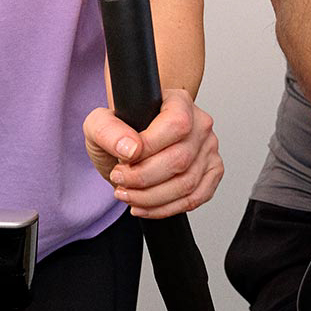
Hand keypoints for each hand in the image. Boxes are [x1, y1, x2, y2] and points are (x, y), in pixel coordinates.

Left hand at [83, 88, 222, 218]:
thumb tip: (131, 149)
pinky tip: (144, 205)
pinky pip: (195, 198)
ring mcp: (208, 149)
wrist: (128, 145)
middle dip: (143, 178)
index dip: (149, 148)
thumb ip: (108, 130)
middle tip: (120, 180)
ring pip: (187, 183)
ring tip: (126, 194)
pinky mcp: (211, 173)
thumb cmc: (118, 131)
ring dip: (151, 197)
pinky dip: (166, 208)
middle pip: (180, 159)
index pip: (175, 125)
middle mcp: (200, 123)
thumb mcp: (99, 125)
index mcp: (178, 101)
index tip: (123, 160)